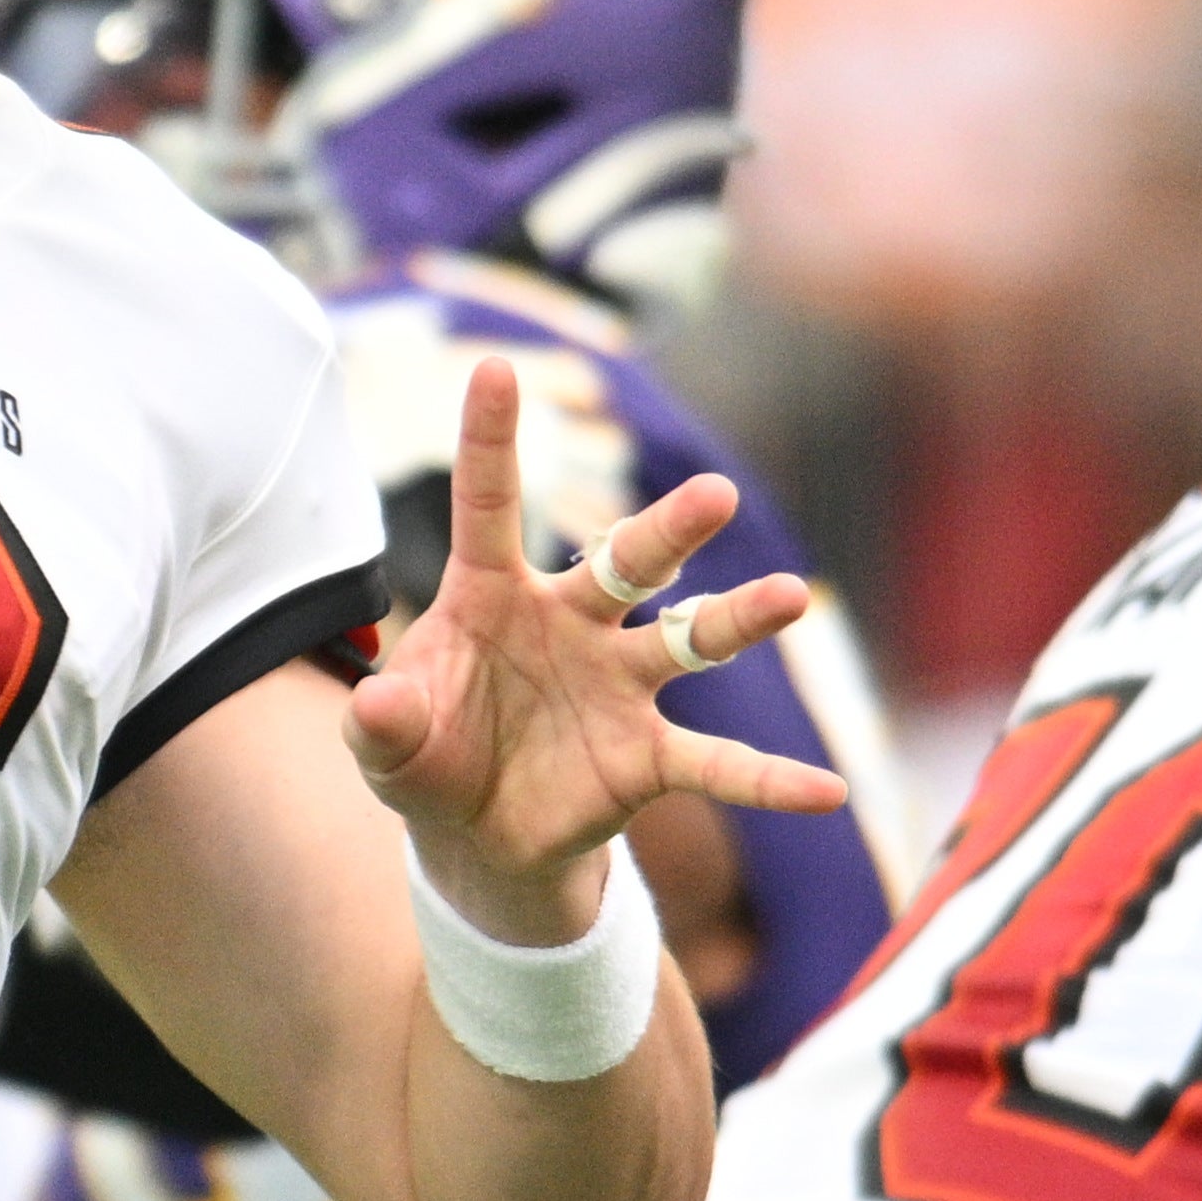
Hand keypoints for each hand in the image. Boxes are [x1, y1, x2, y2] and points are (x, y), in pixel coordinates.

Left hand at [348, 358, 843, 941]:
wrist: (473, 834)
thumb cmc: (425, 756)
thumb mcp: (385, 743)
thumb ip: (380, 723)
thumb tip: (376, 709)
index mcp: (492, 596)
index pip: (489, 507)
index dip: (491, 441)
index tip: (492, 367)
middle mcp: (570, 624)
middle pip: (625, 562)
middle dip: (669, 530)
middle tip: (716, 495)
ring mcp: (618, 686)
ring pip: (689, 640)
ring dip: (740, 620)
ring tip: (793, 596)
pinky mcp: (648, 756)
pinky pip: (720, 766)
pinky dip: (770, 780)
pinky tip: (825, 791)